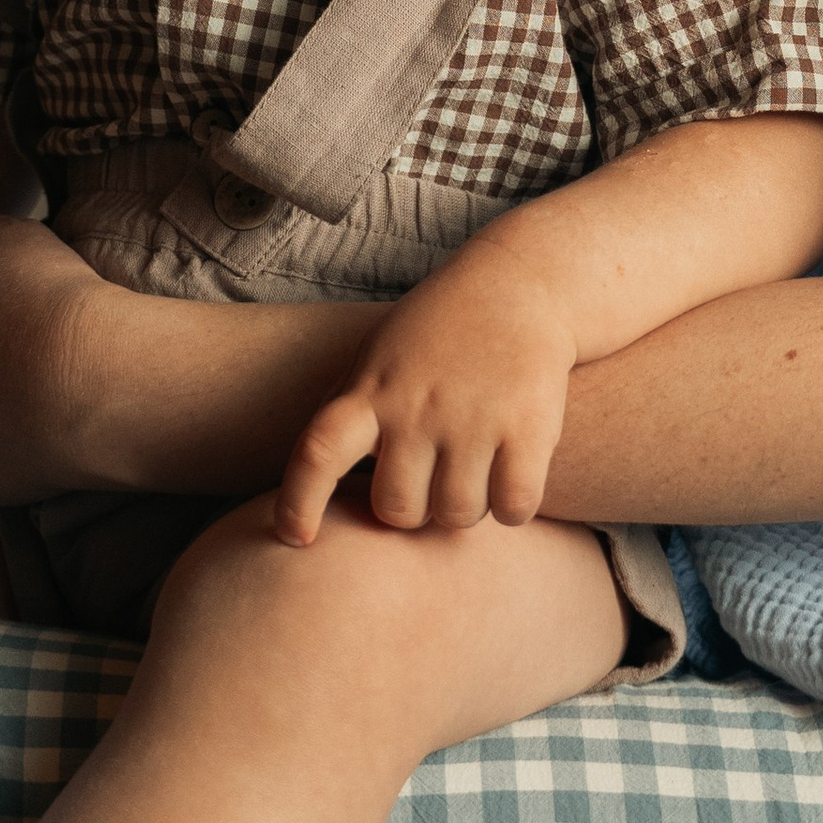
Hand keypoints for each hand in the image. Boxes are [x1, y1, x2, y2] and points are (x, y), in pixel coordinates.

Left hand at [277, 250, 579, 547]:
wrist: (520, 284)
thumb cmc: (439, 334)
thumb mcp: (378, 357)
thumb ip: (349, 415)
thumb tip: (310, 490)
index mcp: (371, 390)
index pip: (318, 453)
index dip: (299, 502)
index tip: (294, 539)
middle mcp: (415, 407)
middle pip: (397, 509)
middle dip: (414, 509)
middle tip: (432, 480)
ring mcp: (472, 419)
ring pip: (456, 514)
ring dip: (466, 507)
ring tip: (475, 471)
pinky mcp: (528, 427)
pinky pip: (512, 508)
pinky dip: (514, 507)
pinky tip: (513, 479)